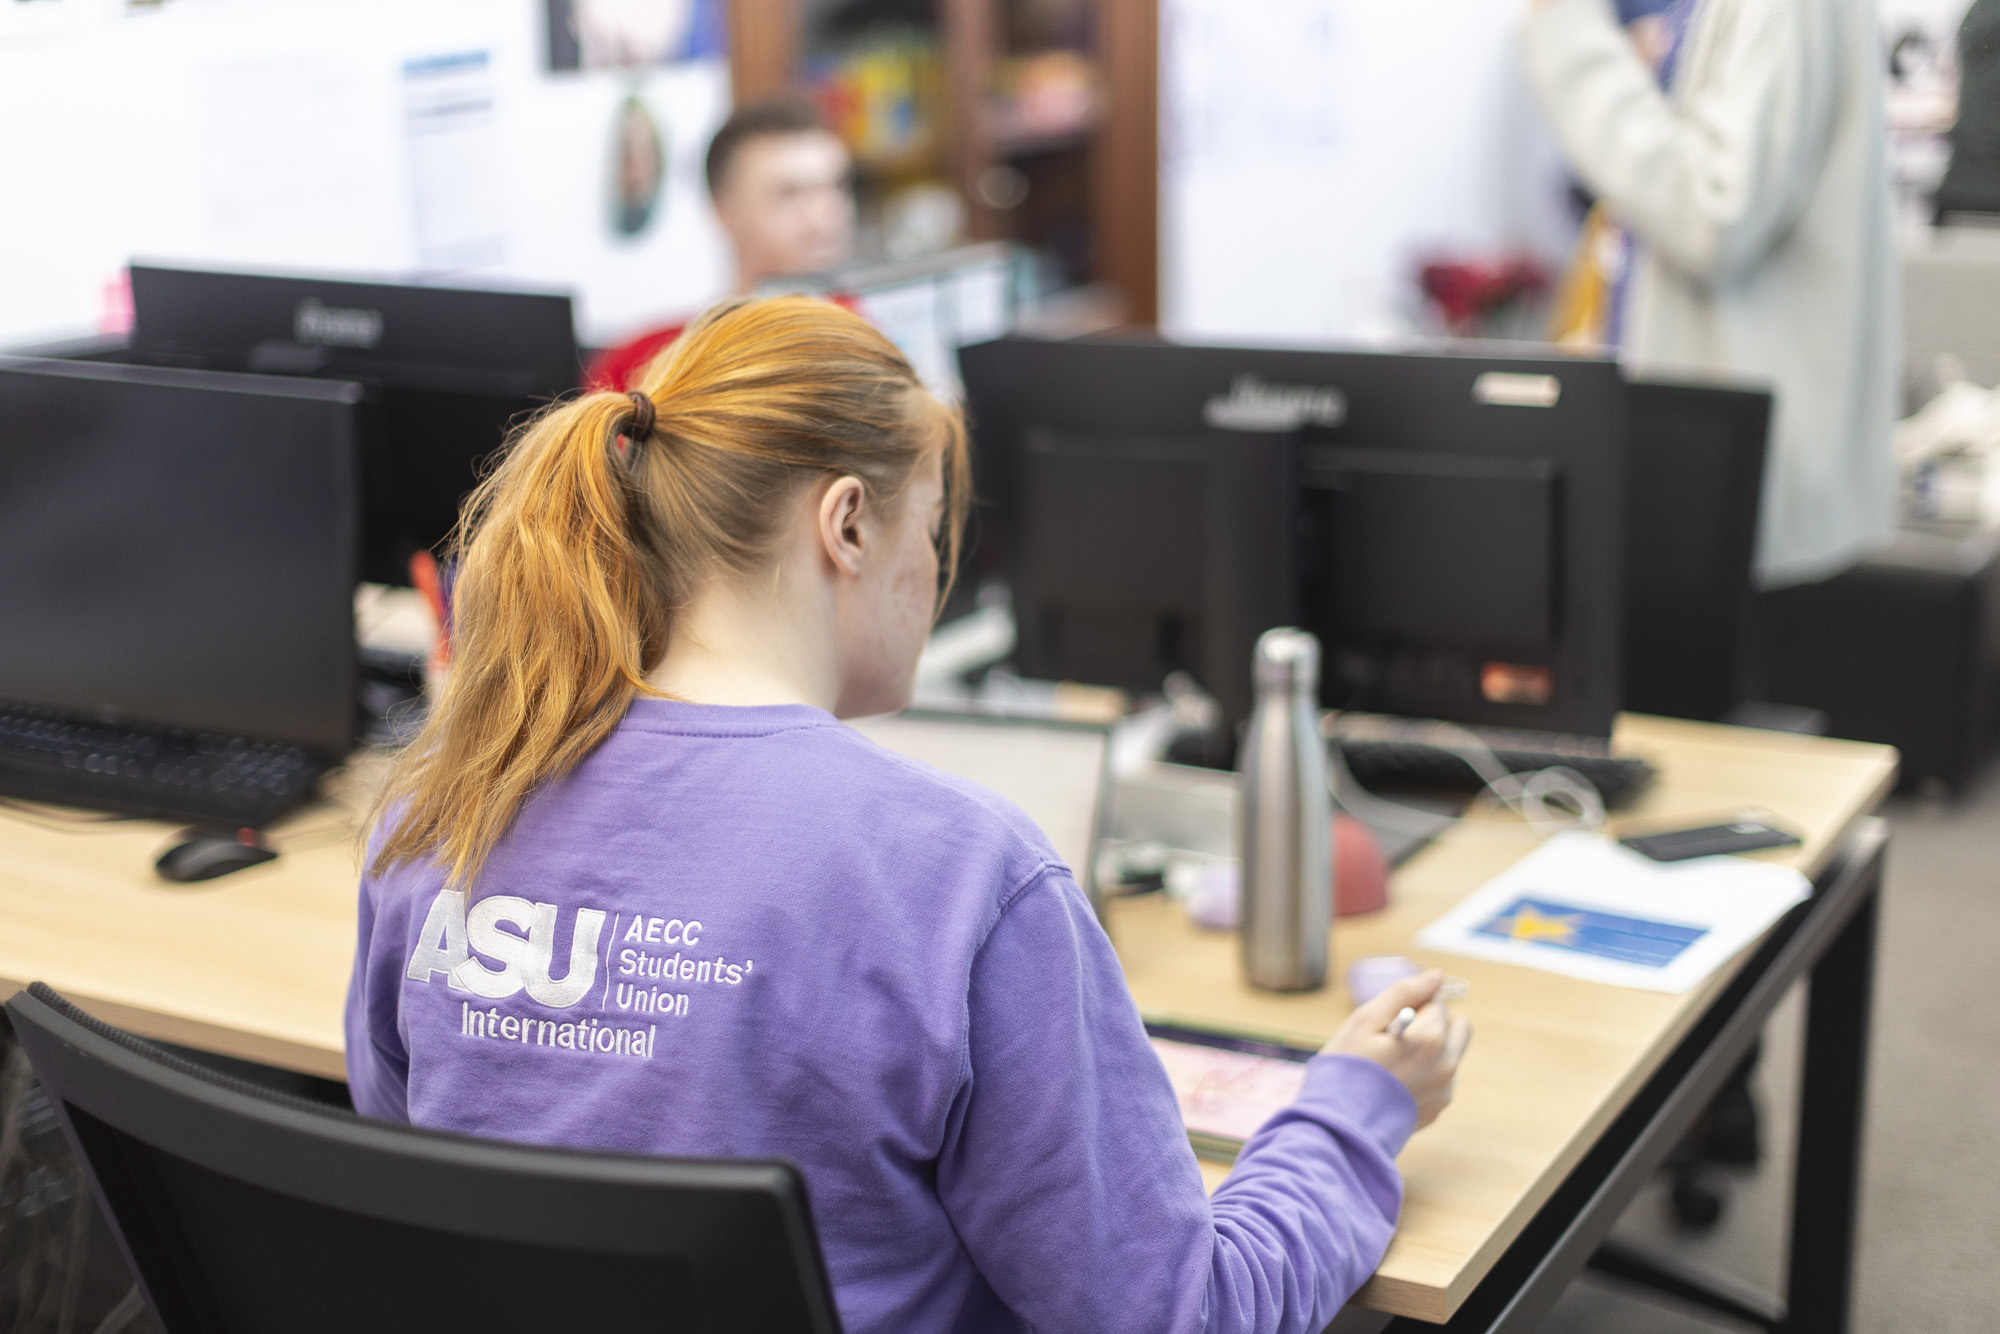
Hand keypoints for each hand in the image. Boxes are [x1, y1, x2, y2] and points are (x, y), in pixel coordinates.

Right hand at [1323, 970, 1471, 1129]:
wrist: (1340, 1127)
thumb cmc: (1346, 1069)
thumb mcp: (1364, 1020)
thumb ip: (1403, 993)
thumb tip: (1435, 976)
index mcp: (1430, 1038)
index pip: (1438, 1001)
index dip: (1413, 1003)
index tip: (1391, 1017)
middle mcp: (1447, 1064)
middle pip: (1458, 1025)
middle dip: (1435, 1022)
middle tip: (1400, 1033)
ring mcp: (1445, 1089)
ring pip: (1451, 1052)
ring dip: (1432, 1048)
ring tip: (1394, 1061)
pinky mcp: (1439, 1107)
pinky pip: (1442, 1077)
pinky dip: (1426, 1073)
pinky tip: (1396, 1082)